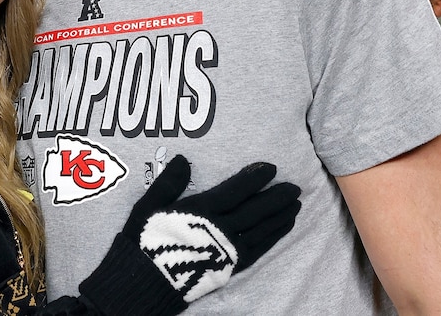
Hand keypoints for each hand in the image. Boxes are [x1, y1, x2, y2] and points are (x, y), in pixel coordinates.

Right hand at [129, 157, 300, 300]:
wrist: (144, 281)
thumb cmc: (144, 240)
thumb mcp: (148, 206)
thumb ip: (169, 183)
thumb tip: (184, 159)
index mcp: (199, 211)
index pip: (234, 191)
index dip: (254, 179)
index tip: (271, 168)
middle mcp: (218, 229)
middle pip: (254, 211)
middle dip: (276, 198)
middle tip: (295, 187)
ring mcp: (226, 249)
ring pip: (260, 230)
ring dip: (280, 216)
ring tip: (296, 205)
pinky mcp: (228, 266)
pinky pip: (257, 250)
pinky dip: (273, 238)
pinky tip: (283, 228)